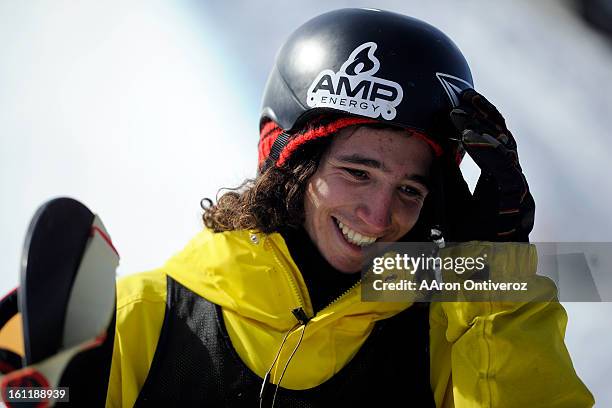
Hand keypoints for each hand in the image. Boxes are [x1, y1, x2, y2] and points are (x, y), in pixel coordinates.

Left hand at [447, 89, 534, 241]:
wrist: (479, 276)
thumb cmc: (466, 240)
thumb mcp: (451, 199)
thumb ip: (449, 174)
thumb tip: (437, 145)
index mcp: (499, 181)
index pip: (494, 141)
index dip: (481, 119)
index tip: (462, 100)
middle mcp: (512, 183)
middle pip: (503, 138)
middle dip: (483, 115)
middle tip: (463, 96)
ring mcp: (518, 193)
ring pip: (506, 150)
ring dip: (482, 129)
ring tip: (460, 114)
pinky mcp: (516, 205)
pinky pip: (504, 171)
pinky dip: (486, 152)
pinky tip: (467, 137)